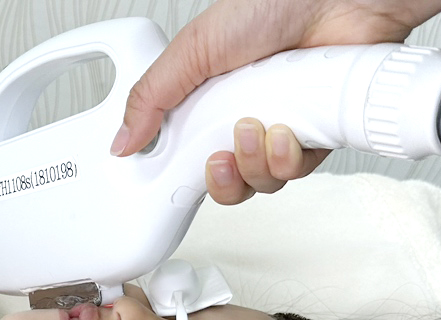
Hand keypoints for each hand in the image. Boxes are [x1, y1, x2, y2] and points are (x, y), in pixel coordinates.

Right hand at [111, 0, 440, 203]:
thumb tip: (122, 141)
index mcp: (211, 101)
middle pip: (228, 180)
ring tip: (258, 128)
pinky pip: (298, 171)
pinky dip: (290, 159)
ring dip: (256, 164)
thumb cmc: (272, 5)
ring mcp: (283, 128)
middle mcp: (247, 117)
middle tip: (220, 155)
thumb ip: (152, 98)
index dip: (184, 175)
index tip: (172, 182)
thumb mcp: (193, 49)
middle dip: (223, 178)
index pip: (190, 157)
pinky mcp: (318, 135)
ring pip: (263, 180)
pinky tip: (287, 132)